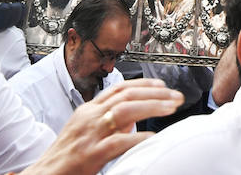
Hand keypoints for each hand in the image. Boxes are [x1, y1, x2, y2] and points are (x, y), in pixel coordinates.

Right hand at [22, 79, 181, 174]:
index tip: (163, 85)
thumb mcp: (84, 132)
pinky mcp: (90, 154)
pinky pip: (118, 142)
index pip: (119, 89)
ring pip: (125, 112)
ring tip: (171, 108)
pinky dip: (137, 137)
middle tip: (176, 96)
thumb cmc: (65, 157)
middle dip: (155, 93)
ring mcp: (90, 135)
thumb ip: (106, 123)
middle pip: (127, 96)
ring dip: (152, 107)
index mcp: (88, 111)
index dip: (143, 84)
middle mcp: (89, 117)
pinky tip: (152, 137)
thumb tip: (132, 121)